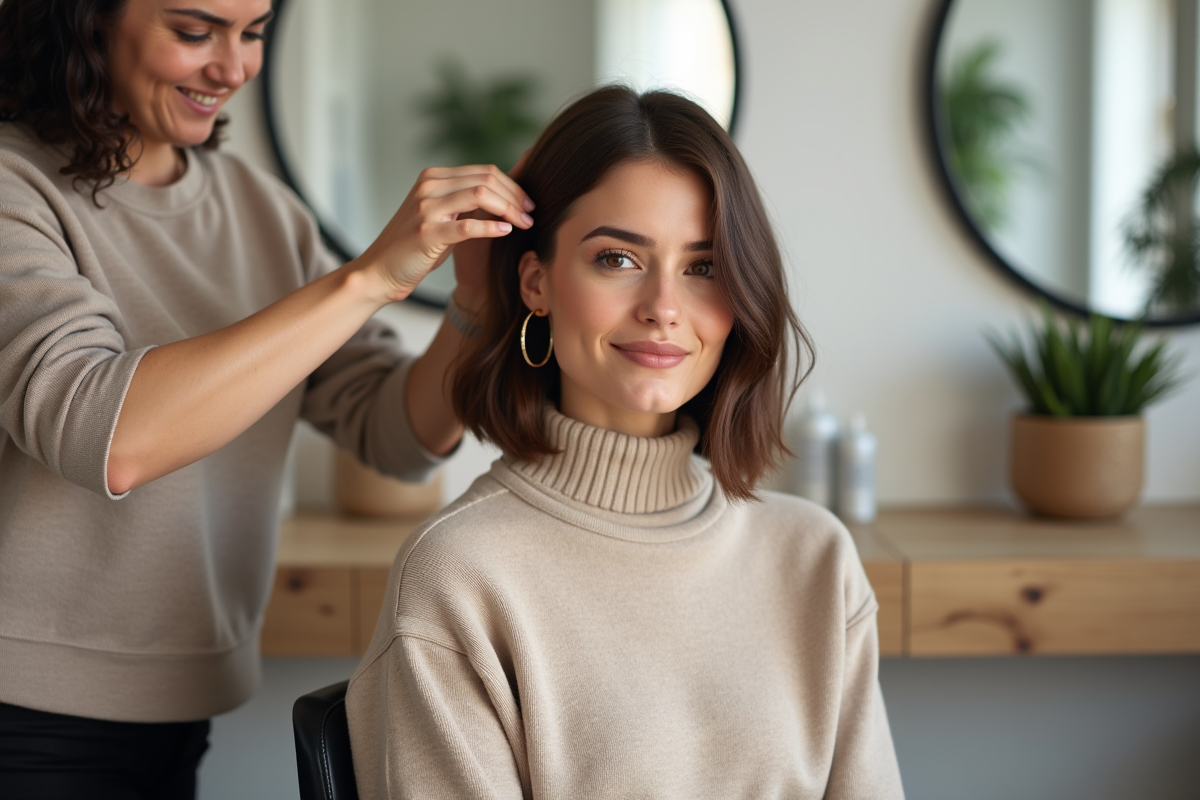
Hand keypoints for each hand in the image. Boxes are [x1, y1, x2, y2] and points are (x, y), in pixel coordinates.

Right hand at [354, 165, 533, 302]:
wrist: (379, 271)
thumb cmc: (416, 247)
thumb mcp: (444, 217)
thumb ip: (470, 202)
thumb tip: (511, 189)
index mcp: (434, 177)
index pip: (484, 171)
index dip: (513, 186)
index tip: (528, 204)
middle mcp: (429, 186)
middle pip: (486, 179)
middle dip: (515, 196)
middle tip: (531, 214)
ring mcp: (426, 208)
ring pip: (480, 195)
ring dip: (509, 209)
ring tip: (524, 223)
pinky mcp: (427, 233)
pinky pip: (467, 225)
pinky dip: (491, 227)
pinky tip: (506, 232)